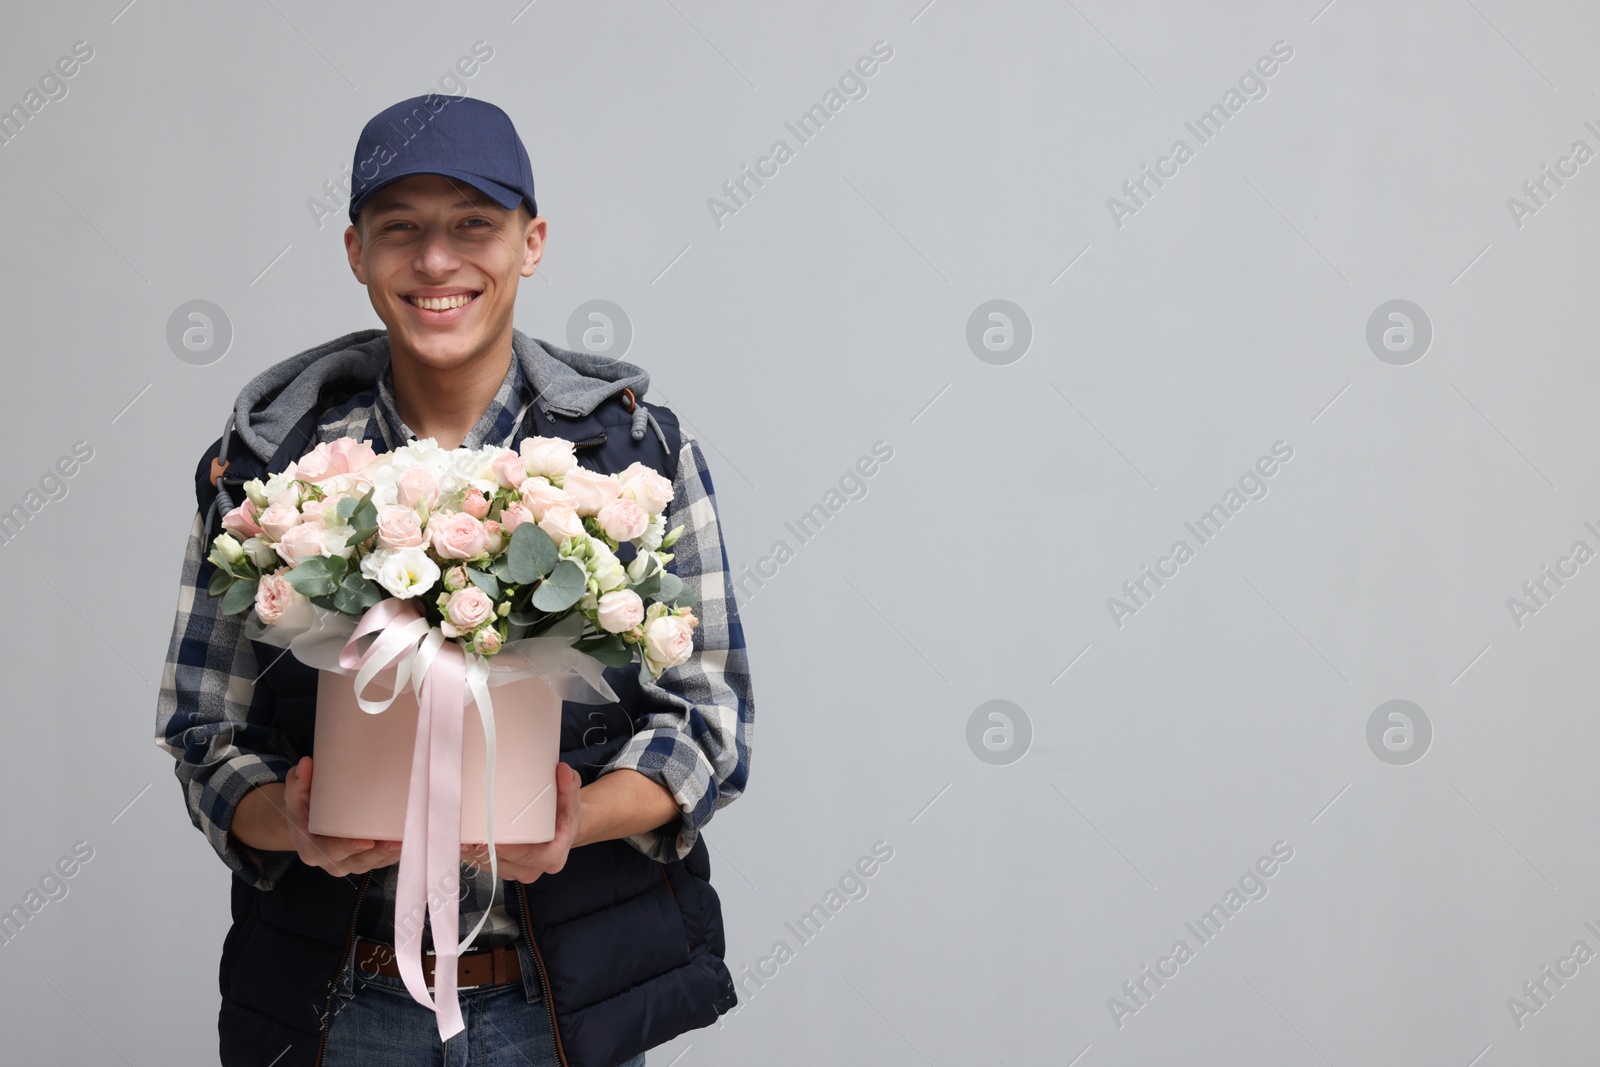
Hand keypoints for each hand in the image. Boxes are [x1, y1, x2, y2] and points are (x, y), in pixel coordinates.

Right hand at [284, 756, 402, 877]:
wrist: (307, 825)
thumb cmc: (304, 809)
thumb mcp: (295, 796)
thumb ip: (298, 782)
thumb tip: (307, 763)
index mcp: (312, 849)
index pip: (329, 852)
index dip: (347, 848)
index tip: (367, 842)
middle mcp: (332, 862)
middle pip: (358, 861)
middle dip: (379, 854)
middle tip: (396, 841)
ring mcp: (350, 864)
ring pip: (373, 864)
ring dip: (392, 854)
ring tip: (409, 841)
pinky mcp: (365, 861)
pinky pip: (382, 862)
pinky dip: (396, 854)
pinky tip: (410, 841)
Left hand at [462, 762, 582, 883]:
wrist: (562, 829)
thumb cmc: (564, 815)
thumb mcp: (571, 799)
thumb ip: (569, 785)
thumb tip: (562, 770)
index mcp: (553, 856)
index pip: (526, 855)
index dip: (507, 849)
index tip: (490, 839)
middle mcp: (533, 869)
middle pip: (503, 862)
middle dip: (483, 849)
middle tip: (466, 834)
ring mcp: (517, 872)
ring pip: (490, 866)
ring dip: (473, 853)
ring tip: (459, 836)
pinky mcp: (504, 870)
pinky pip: (485, 866)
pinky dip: (472, 855)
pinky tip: (461, 842)